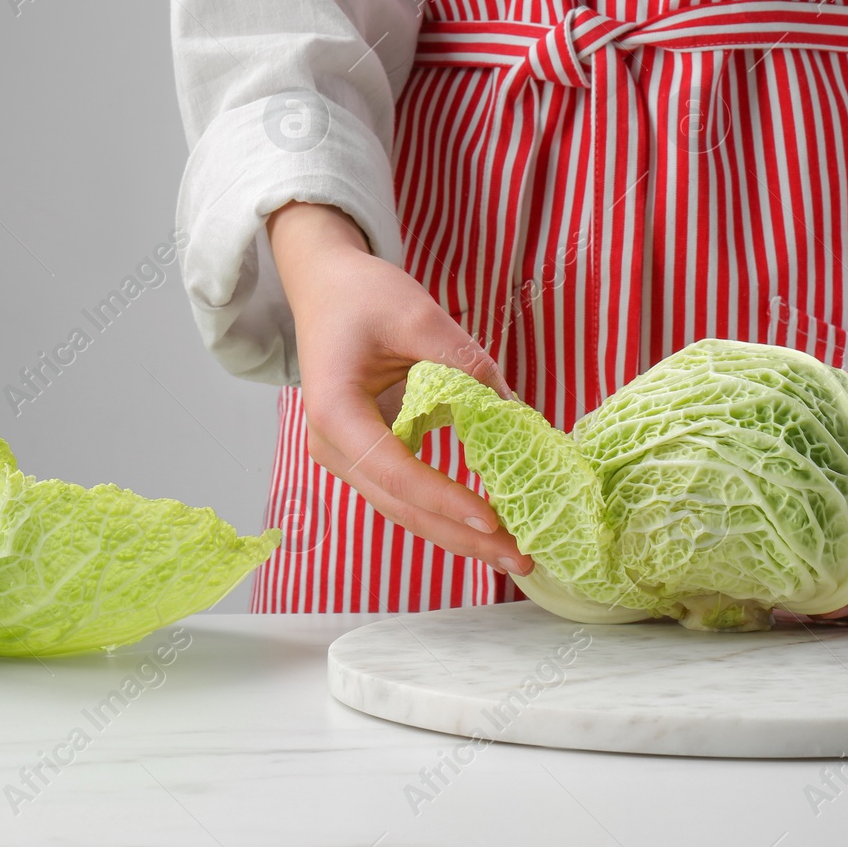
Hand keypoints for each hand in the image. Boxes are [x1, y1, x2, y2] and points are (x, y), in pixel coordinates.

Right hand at [266, 201, 533, 576]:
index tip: (492, 519)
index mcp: (335, 412)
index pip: (394, 470)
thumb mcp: (416, 314)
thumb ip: (464, 362)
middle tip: (522, 558)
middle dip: (462, 536)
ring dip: (458, 534)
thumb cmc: (361, 296)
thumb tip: (514, 412)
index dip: (443, 498)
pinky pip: (408, 493)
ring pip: (405, 510)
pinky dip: (447, 511)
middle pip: (401, 506)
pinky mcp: (368, 456)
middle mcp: (335, 447)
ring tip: (514, 555)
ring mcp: (348, 456)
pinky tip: (489, 527)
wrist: (325, 287)